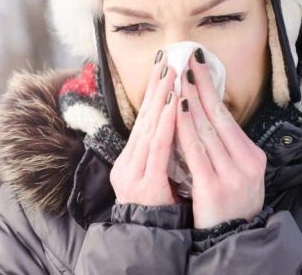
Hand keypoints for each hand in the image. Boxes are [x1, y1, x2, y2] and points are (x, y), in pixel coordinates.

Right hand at [110, 50, 179, 205]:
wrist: (148, 242)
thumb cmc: (158, 212)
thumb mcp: (157, 179)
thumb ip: (160, 155)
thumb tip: (173, 127)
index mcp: (131, 160)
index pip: (144, 120)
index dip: (154, 93)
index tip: (164, 69)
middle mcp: (128, 162)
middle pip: (144, 118)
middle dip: (157, 87)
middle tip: (167, 60)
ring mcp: (134, 172)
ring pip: (149, 127)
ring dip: (161, 98)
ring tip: (172, 74)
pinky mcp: (145, 183)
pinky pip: (157, 148)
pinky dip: (165, 124)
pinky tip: (173, 104)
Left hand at [175, 49, 266, 227]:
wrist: (230, 239)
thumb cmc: (228, 203)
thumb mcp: (236, 172)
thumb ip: (224, 147)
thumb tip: (205, 112)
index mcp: (252, 156)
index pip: (226, 116)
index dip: (210, 88)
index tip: (198, 64)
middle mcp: (246, 163)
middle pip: (217, 117)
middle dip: (200, 86)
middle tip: (186, 60)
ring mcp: (231, 175)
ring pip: (206, 130)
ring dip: (190, 100)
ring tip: (178, 78)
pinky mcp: (214, 187)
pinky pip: (196, 151)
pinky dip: (185, 128)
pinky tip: (177, 109)